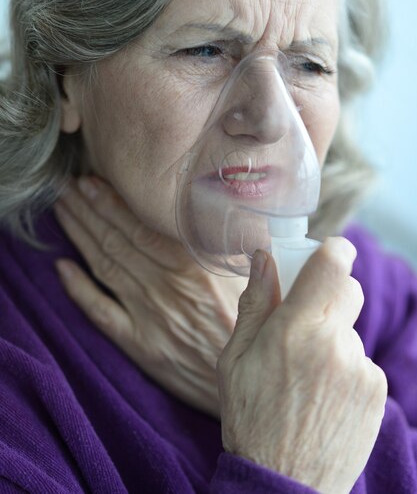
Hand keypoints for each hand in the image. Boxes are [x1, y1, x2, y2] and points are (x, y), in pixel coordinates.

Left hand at [54, 176, 244, 416]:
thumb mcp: (257, 279)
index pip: (141, 228)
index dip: (112, 204)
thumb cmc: (254, 326)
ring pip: (105, 267)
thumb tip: (228, 205)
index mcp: (192, 270)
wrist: (250, 380)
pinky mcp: (139, 343)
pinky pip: (101, 312)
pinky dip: (79, 289)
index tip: (91, 182)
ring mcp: (148, 316)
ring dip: (80, 237)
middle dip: (87, 211)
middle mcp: (164, 289)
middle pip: (116, 242)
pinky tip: (62, 268)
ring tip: (63, 210)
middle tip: (66, 186)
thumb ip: (237, 245)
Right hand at [217, 239, 386, 493]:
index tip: (325, 253)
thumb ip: (255, 302)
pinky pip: (361, 362)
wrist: (284, 482)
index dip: (332, 250)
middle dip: (327, 294)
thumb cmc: (250, 417)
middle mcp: (336, 343)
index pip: (332, 264)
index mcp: (296, 329)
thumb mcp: (234, 358)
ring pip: (350, 330)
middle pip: (348, 289)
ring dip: (332, 339)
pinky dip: (345, 368)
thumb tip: (263, 259)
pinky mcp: (377, 391)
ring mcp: (361, 368)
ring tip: (306, 375)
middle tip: (301, 321)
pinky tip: (323, 395)